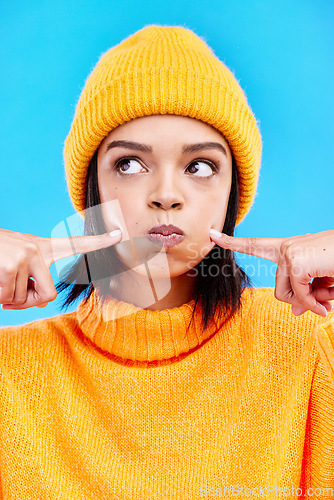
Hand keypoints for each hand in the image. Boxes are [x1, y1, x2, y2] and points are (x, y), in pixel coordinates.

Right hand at [0, 228, 121, 309]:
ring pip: (24, 300)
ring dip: (8, 299)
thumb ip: (33, 281)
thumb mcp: (16, 265)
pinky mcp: (13, 264)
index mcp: (41, 247)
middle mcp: (37, 248)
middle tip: (10, 295)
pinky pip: (10, 298)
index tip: (119, 235)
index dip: (98, 242)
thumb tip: (43, 302)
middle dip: (28, 302)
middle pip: (48, 295)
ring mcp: (26, 255)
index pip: (75, 244)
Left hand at [209, 229, 333, 316]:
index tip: (212, 234)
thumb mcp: (321, 282)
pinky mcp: (296, 262)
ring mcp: (289, 253)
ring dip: (313, 299)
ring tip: (330, 288)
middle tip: (324, 298)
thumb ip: (306, 293)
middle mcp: (285, 248)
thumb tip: (296, 311)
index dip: (233, 242)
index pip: (255, 245)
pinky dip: (316, 301)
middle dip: (302, 299)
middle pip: (279, 289)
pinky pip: (300, 295)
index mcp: (288, 248)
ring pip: (288, 295)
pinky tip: (330, 292)